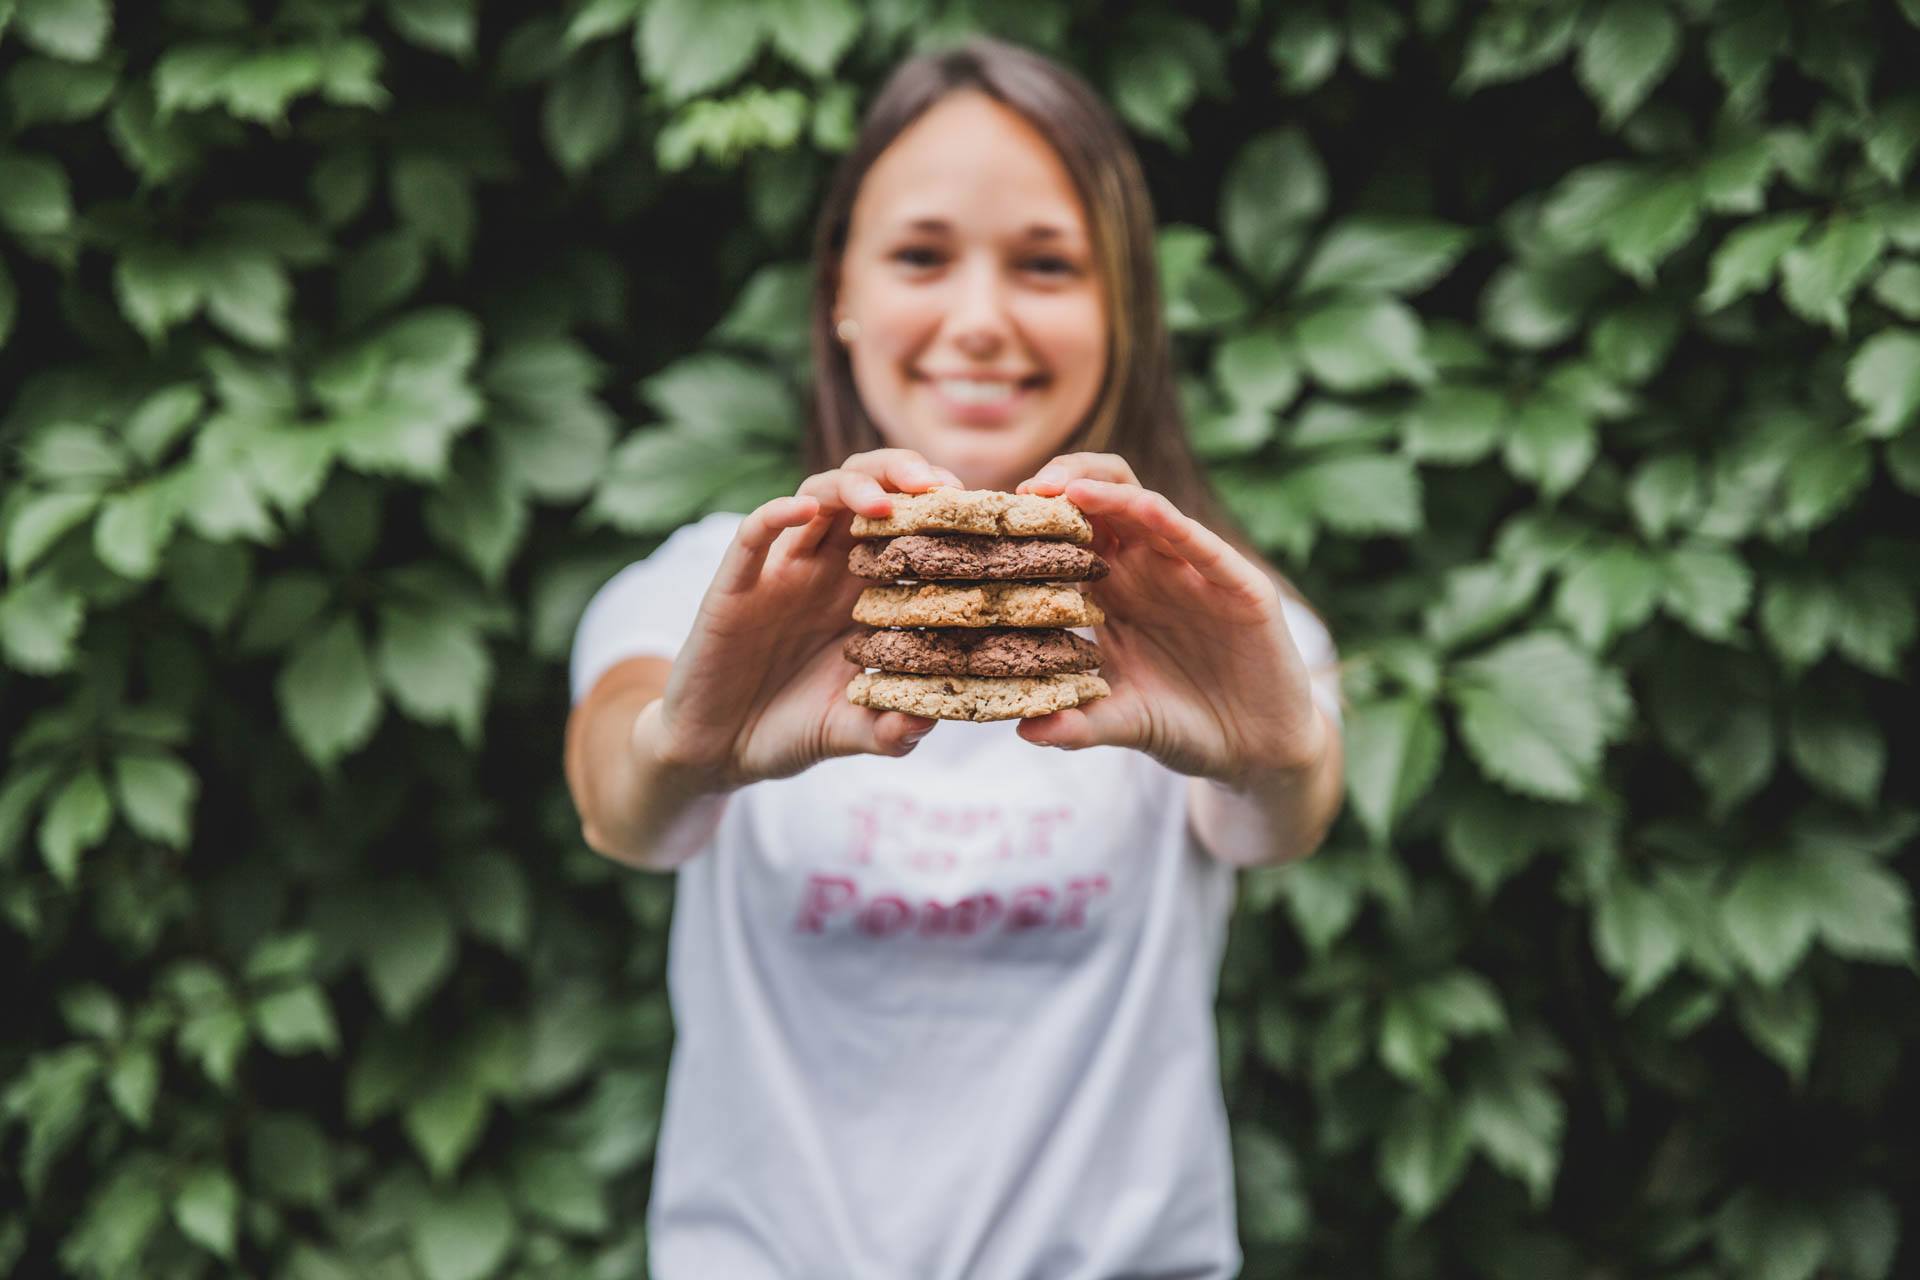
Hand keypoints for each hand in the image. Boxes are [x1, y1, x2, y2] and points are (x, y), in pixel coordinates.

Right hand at [655, 449, 962, 786]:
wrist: (721, 750)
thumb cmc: (794, 729)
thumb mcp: (852, 731)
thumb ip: (890, 730)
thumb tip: (926, 723)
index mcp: (867, 593)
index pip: (910, 529)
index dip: (942, 512)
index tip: (980, 514)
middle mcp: (829, 569)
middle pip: (869, 492)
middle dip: (904, 475)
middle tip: (940, 488)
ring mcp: (782, 571)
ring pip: (818, 496)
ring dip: (853, 487)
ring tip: (884, 503)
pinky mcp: (736, 586)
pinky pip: (753, 534)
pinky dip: (777, 514)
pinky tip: (804, 512)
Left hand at [1013, 453, 1327, 781]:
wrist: (1254, 750)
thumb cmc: (1182, 725)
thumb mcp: (1122, 723)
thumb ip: (1077, 725)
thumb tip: (1024, 730)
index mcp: (1112, 593)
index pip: (1066, 538)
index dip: (1031, 525)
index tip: (989, 524)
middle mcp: (1149, 570)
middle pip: (1102, 501)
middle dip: (1061, 485)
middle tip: (1023, 493)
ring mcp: (1194, 572)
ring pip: (1147, 507)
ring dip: (1107, 491)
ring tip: (1066, 488)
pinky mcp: (1239, 585)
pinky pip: (1202, 546)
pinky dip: (1171, 522)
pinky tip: (1143, 508)